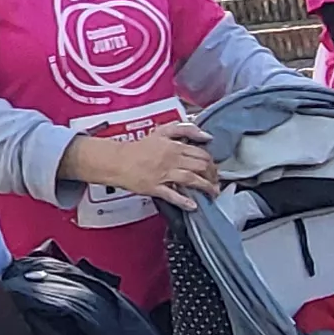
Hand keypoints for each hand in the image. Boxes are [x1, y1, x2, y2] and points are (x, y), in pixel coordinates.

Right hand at [68, 123, 219, 208]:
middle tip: (215, 182)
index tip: (214, 168)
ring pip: (191, 180)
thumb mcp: (162, 132)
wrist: (118, 161)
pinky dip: (184, 201)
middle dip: (212, 176)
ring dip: (205, 187)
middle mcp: (172, 160)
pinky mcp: (155, 187)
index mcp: (174, 146)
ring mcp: (164, 174)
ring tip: (212, 193)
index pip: (201, 153)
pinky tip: (193, 205)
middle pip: (200, 166)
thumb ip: (184, 129)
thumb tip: (205, 134)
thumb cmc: (139, 147)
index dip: (211, 162)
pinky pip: (173, 195)